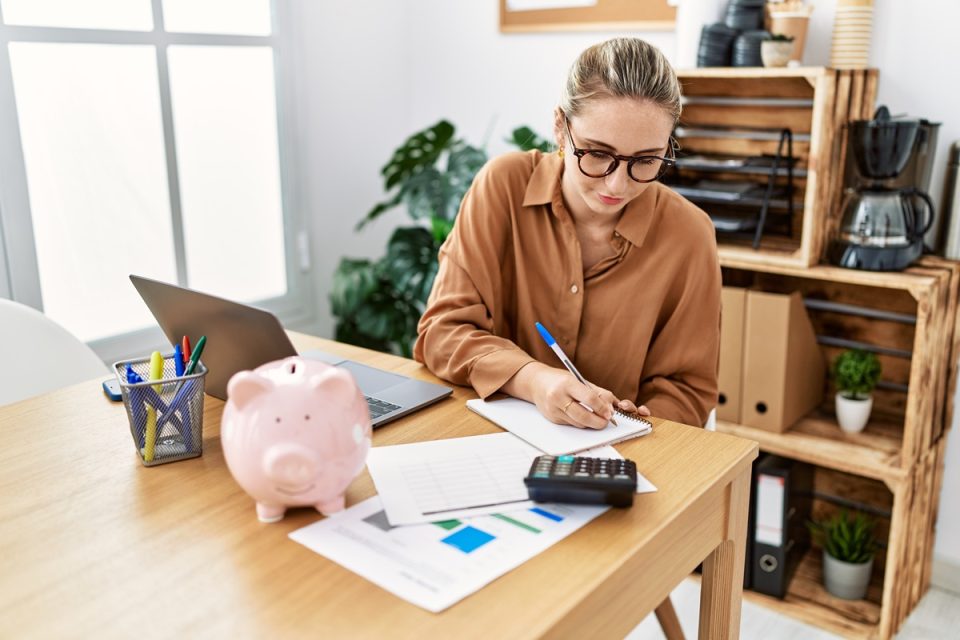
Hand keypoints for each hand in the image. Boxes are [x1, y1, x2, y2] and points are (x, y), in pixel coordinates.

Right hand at [507, 363, 645, 428]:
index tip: (609, 412)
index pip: (589, 398)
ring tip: (597, 418)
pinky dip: (580, 422)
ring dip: (591, 423)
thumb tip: (611, 406)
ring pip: (578, 423)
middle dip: (598, 421)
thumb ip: (596, 392)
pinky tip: (584, 416)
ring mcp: (554, 409)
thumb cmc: (560, 380)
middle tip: (606, 421)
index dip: (602, 408)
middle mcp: (558, 397)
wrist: (536, 383)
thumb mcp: (579, 380)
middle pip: (583, 415)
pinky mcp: (553, 418)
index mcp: (567, 384)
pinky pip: (572, 424)